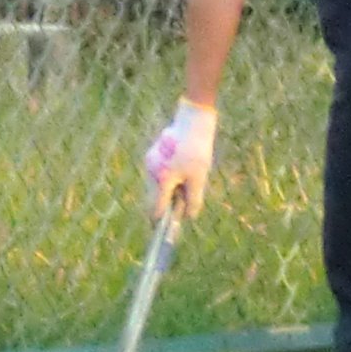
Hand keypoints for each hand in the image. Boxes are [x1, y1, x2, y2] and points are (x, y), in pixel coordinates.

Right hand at [144, 99, 216, 218]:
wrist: (193, 118)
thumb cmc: (197, 149)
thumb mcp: (199, 177)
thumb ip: (193, 199)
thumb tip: (188, 217)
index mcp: (162, 180)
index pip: (156, 210)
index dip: (161, 222)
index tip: (163, 233)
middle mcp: (151, 172)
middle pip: (155, 199)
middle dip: (168, 204)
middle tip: (184, 202)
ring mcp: (150, 162)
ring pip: (156, 186)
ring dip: (169, 191)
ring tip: (188, 180)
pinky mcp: (153, 154)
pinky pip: (158, 174)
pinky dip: (168, 179)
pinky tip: (183, 170)